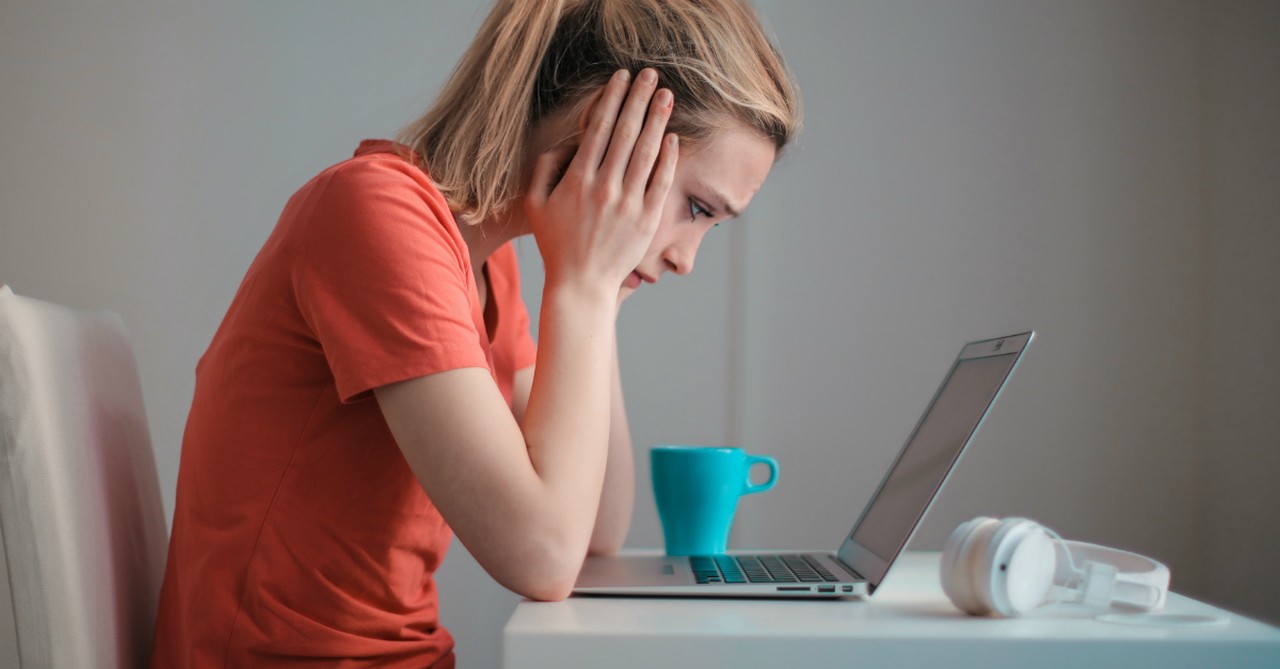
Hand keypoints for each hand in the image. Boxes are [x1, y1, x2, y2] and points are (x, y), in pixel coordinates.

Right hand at [525, 68, 678, 297]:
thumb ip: (545, 169)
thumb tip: (565, 143)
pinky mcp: (646, 220)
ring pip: (646, 153)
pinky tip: (673, 137)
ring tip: (667, 96)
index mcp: (577, 180)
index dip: (611, 99)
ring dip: (658, 120)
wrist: (581, 284)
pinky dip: (668, 158)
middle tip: (651, 75)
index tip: (621, 78)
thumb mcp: (536, 204)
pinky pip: (661, 182)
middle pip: (625, 133)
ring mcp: (628, 204)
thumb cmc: (556, 243)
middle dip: (639, 99)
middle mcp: (604, 188)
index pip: (597, 129)